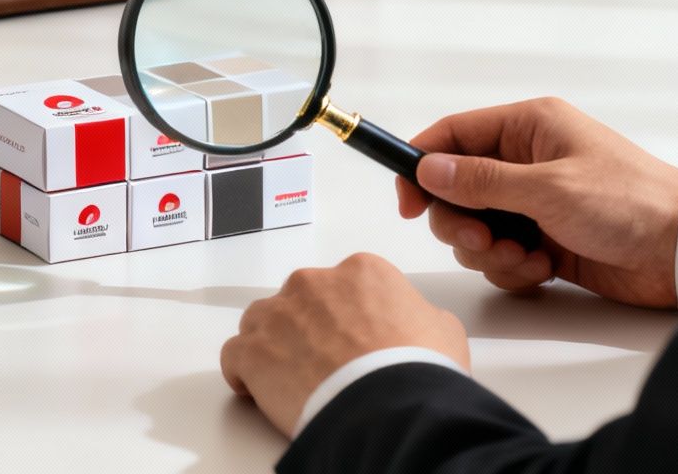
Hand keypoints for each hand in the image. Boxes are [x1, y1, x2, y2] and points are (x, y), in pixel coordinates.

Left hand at [220, 252, 468, 437]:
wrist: (388, 404)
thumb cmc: (416, 368)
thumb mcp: (442, 329)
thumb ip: (419, 315)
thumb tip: (416, 324)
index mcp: (361, 272)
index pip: (345, 286)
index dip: (347, 316)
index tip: (351, 339)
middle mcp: (313, 283)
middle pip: (300, 299)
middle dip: (307, 326)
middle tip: (325, 361)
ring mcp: (278, 315)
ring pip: (261, 320)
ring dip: (272, 343)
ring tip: (291, 376)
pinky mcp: (252, 352)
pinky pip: (235, 355)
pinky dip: (244, 371)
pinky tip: (258, 390)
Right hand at [396, 98, 677, 309]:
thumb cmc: (627, 202)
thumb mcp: (548, 187)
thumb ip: (482, 180)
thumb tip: (428, 169)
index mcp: (529, 127)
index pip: (454, 135)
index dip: (422, 166)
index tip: (406, 203)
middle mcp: (527, 160)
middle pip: (457, 189)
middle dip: (461, 223)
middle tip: (483, 242)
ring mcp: (535, 202)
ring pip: (476, 227)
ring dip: (490, 251)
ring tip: (526, 258)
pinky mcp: (545, 240)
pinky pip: (502, 255)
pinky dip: (513, 267)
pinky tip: (544, 268)